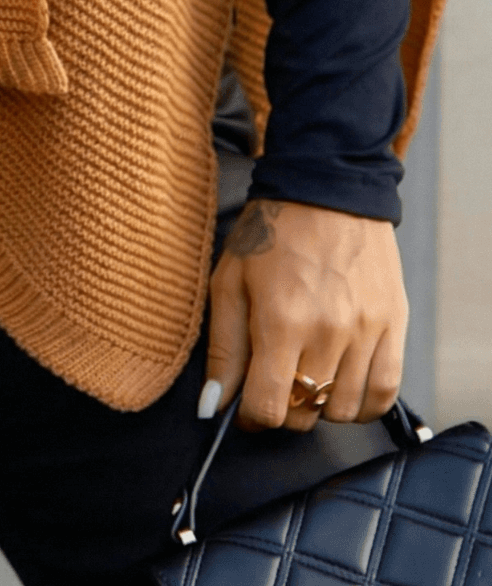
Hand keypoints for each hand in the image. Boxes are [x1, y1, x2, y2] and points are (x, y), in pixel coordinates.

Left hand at [204, 199, 406, 430]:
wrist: (327, 187)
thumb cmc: (271, 230)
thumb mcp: (229, 280)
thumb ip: (222, 348)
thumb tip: (213, 406)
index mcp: (281, 320)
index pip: (268, 408)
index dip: (250, 417)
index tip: (245, 406)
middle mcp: (328, 332)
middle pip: (305, 415)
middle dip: (283, 410)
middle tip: (274, 382)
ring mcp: (366, 331)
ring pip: (344, 412)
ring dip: (320, 406)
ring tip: (307, 374)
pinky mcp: (393, 325)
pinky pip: (384, 393)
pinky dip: (362, 402)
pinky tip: (342, 382)